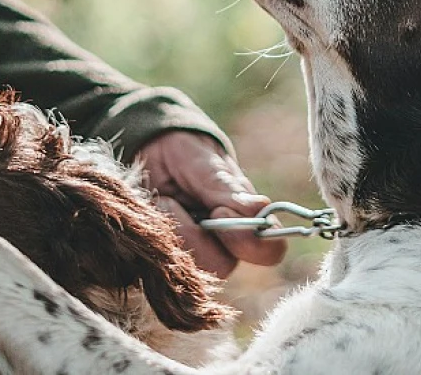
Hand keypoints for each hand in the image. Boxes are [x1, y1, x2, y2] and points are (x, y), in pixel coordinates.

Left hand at [136, 131, 286, 276]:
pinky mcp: (167, 264)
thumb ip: (228, 190)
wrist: (151, 152)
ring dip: (168, 230)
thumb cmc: (186, 154)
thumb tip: (261, 208)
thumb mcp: (203, 163)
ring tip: (162, 201)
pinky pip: (158, 266)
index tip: (219, 210)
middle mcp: (227, 245)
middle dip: (192, 233)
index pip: (270, 251)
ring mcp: (197, 258)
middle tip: (175, 199)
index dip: (246, 239)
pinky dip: (151, 237)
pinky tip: (152, 215)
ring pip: (187, 268)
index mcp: (249, 220)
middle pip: (221, 267)